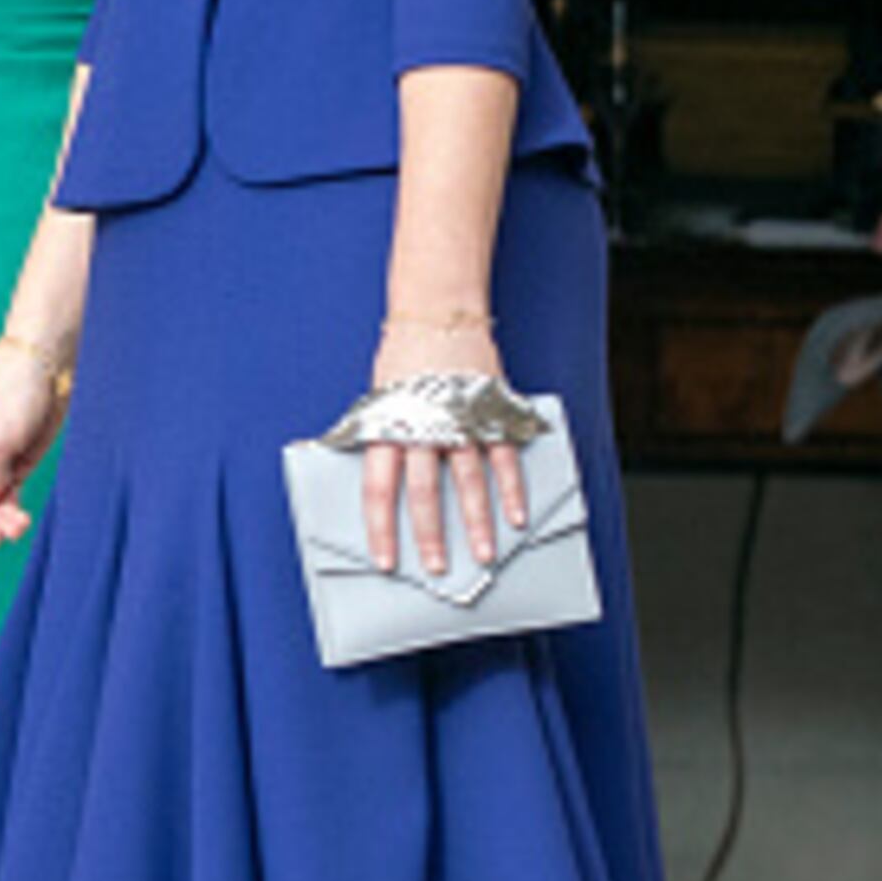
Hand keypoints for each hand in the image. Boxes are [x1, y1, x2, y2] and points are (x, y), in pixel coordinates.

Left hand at [364, 321, 531, 578]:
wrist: (437, 311)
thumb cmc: (402, 356)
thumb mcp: (377, 395)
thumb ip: (378, 434)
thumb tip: (365, 474)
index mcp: (389, 425)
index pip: (379, 488)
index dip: (381, 528)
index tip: (385, 561)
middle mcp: (423, 427)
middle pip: (424, 493)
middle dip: (430, 535)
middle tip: (436, 569)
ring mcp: (460, 420)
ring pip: (468, 481)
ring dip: (477, 522)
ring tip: (484, 555)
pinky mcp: (490, 411)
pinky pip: (503, 457)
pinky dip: (511, 488)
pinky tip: (516, 516)